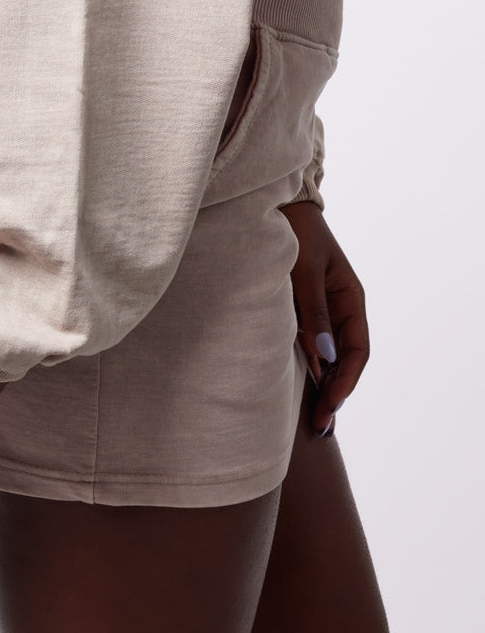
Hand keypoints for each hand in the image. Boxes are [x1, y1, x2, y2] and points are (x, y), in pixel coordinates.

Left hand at [280, 201, 368, 438]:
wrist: (275, 205)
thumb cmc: (295, 233)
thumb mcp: (305, 272)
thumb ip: (314, 313)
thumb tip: (323, 358)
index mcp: (351, 299)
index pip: (357, 352)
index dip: (345, 381)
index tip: (329, 405)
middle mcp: (339, 309)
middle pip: (343, 361)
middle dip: (333, 394)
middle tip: (319, 426)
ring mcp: (320, 311)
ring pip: (326, 358)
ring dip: (319, 386)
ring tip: (310, 419)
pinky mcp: (298, 311)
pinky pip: (307, 346)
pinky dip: (304, 368)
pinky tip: (295, 389)